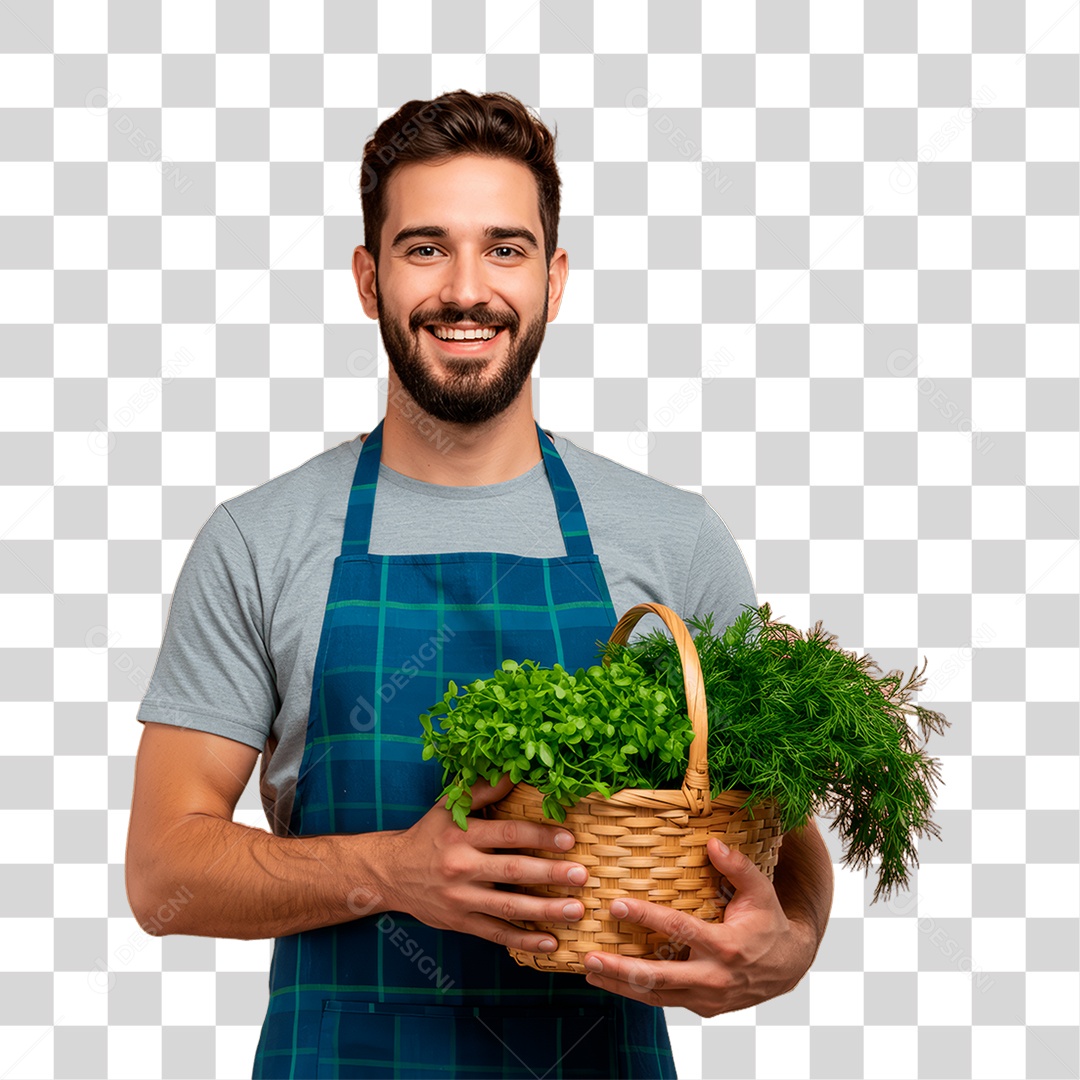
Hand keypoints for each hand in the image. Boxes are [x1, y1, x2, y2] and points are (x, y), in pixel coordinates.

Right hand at [378, 774, 588, 954]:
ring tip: (576, 911)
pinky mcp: (460, 922)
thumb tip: (514, 770)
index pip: (507, 834)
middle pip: (513, 871)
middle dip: (550, 874)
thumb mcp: (449, 808)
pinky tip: (550, 943)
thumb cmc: (429, 835)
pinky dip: (524, 941)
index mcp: (463, 835)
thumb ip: (483, 791)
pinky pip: (496, 933)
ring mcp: (461, 898)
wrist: (391, 873)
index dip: (539, 836)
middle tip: (581, 876)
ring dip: (545, 911)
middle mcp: (461, 866)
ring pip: (508, 906)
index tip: (569, 839)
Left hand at [580, 837, 816, 1017]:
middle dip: (621, 968)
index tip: (617, 904)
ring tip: (588, 971)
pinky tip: (612, 980)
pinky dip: (636, 992)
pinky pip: (663, 1001)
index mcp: (725, 945)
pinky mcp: (702, 1008)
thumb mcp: (761, 891)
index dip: (646, 916)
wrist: (787, 968)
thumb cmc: (769, 923)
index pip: (678, 928)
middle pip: (658, 976)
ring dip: (620, 985)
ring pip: (656, 996)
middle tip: (590, 957)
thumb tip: (712, 842)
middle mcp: (713, 977)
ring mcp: (706, 997)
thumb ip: (737, 866)